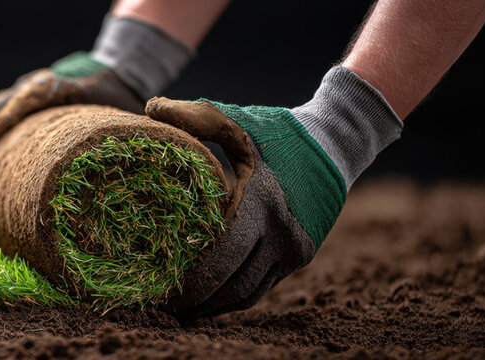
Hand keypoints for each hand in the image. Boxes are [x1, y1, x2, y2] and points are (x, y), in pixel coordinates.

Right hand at [0, 52, 143, 154]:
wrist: (113, 70)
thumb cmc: (117, 97)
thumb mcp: (120, 113)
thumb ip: (114, 132)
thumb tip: (112, 163)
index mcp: (61, 86)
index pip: (27, 100)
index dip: (3, 119)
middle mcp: (38, 84)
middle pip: (2, 102)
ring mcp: (27, 88)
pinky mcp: (22, 96)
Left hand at [145, 97, 344, 317]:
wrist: (335, 142)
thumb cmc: (276, 131)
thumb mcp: (236, 120)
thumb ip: (193, 116)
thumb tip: (149, 110)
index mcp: (261, 202)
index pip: (220, 256)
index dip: (189, 279)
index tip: (159, 287)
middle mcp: (281, 233)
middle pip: (231, 284)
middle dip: (195, 301)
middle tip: (162, 306)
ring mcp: (293, 248)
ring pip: (248, 293)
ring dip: (214, 307)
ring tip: (181, 312)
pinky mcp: (299, 255)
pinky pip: (263, 286)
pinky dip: (235, 298)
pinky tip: (210, 301)